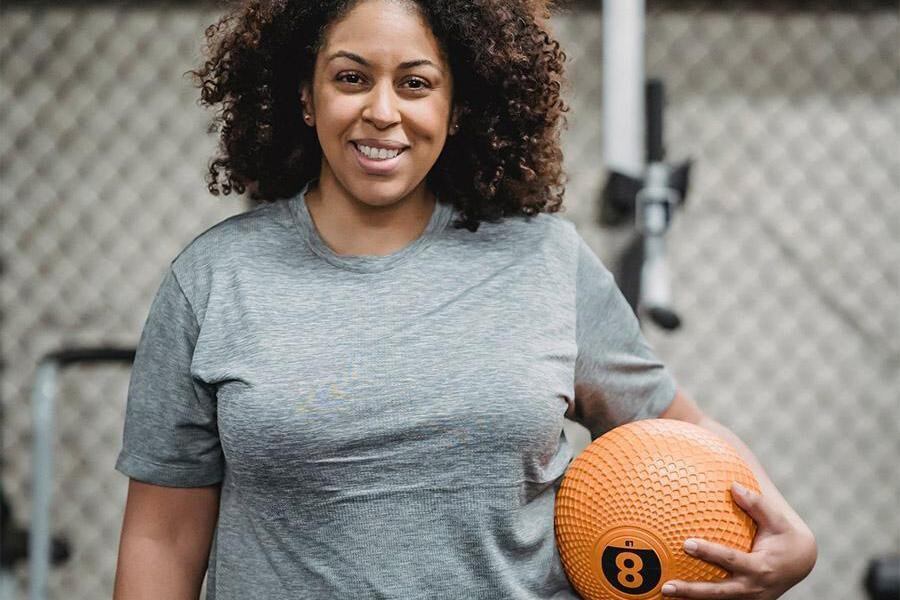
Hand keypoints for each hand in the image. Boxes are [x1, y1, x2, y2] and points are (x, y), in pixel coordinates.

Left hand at [661, 482, 816, 598]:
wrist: (800, 564)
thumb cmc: (785, 536)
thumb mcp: (778, 521)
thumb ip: (757, 504)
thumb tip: (734, 486)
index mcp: (760, 568)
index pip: (730, 560)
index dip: (709, 553)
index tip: (686, 544)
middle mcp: (752, 588)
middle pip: (718, 593)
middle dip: (692, 591)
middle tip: (667, 586)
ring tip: (664, 593)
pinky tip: (675, 598)